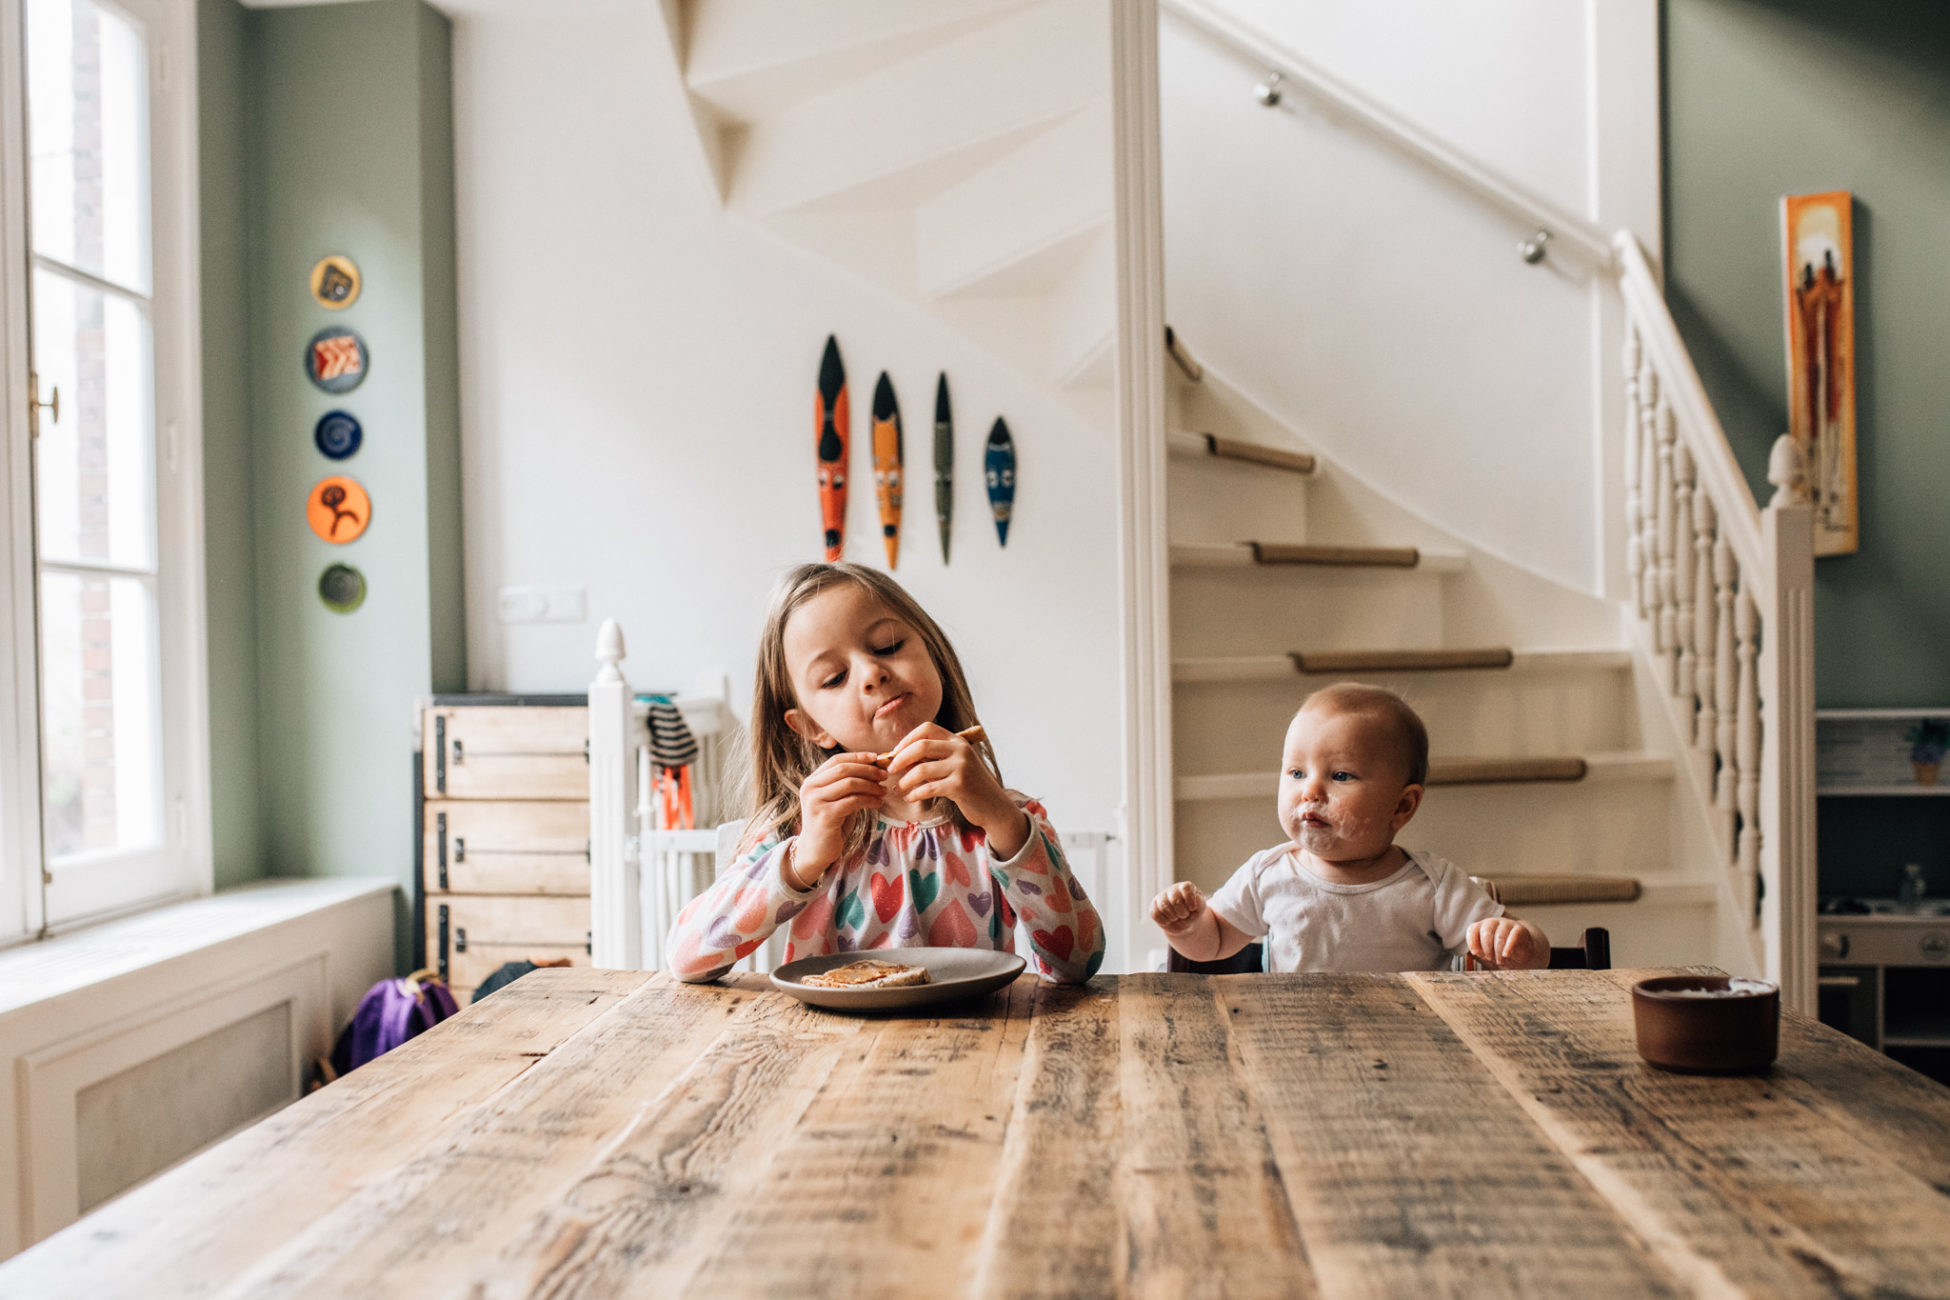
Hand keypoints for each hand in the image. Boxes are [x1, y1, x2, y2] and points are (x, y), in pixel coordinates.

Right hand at [791, 752, 885, 886]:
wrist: (816, 851)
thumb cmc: (831, 824)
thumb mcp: (837, 800)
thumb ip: (849, 784)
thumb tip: (875, 769)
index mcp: (812, 781)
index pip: (836, 760)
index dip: (858, 757)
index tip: (876, 758)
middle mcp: (810, 788)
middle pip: (843, 769)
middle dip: (867, 770)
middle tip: (885, 775)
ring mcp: (815, 801)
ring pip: (849, 784)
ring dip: (871, 786)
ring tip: (883, 791)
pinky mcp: (825, 816)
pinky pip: (853, 801)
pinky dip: (869, 800)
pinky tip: (878, 803)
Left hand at [884, 722, 1022, 848]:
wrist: (993, 806)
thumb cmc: (969, 786)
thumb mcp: (954, 766)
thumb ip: (933, 759)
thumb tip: (900, 758)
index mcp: (957, 741)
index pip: (927, 728)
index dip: (907, 738)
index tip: (895, 752)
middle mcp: (960, 750)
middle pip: (921, 746)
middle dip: (900, 758)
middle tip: (890, 770)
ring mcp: (961, 767)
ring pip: (922, 769)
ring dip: (905, 781)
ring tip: (898, 789)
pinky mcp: (960, 785)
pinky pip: (928, 788)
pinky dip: (915, 794)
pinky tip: (910, 798)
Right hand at [1150, 881, 1208, 934]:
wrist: (1185, 924)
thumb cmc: (1194, 913)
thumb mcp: (1200, 909)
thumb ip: (1199, 903)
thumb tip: (1195, 899)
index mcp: (1185, 887)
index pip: (1185, 888)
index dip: (1189, 899)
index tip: (1193, 909)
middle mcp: (1172, 890)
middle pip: (1174, 899)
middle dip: (1181, 912)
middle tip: (1185, 916)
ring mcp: (1161, 897)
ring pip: (1163, 907)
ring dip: (1173, 917)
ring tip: (1177, 918)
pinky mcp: (1154, 907)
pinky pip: (1155, 914)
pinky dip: (1164, 921)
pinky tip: (1169, 921)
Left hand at [1466, 916, 1544, 969]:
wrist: (1522, 950)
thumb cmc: (1501, 950)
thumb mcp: (1487, 952)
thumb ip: (1478, 950)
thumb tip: (1474, 951)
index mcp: (1483, 926)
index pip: (1473, 928)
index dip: (1472, 941)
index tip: (1475, 953)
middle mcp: (1494, 922)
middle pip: (1486, 931)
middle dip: (1486, 948)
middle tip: (1490, 958)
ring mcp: (1508, 924)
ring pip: (1500, 934)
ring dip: (1498, 951)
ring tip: (1500, 960)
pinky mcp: (1520, 930)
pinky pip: (1514, 935)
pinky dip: (1508, 946)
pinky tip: (1506, 955)